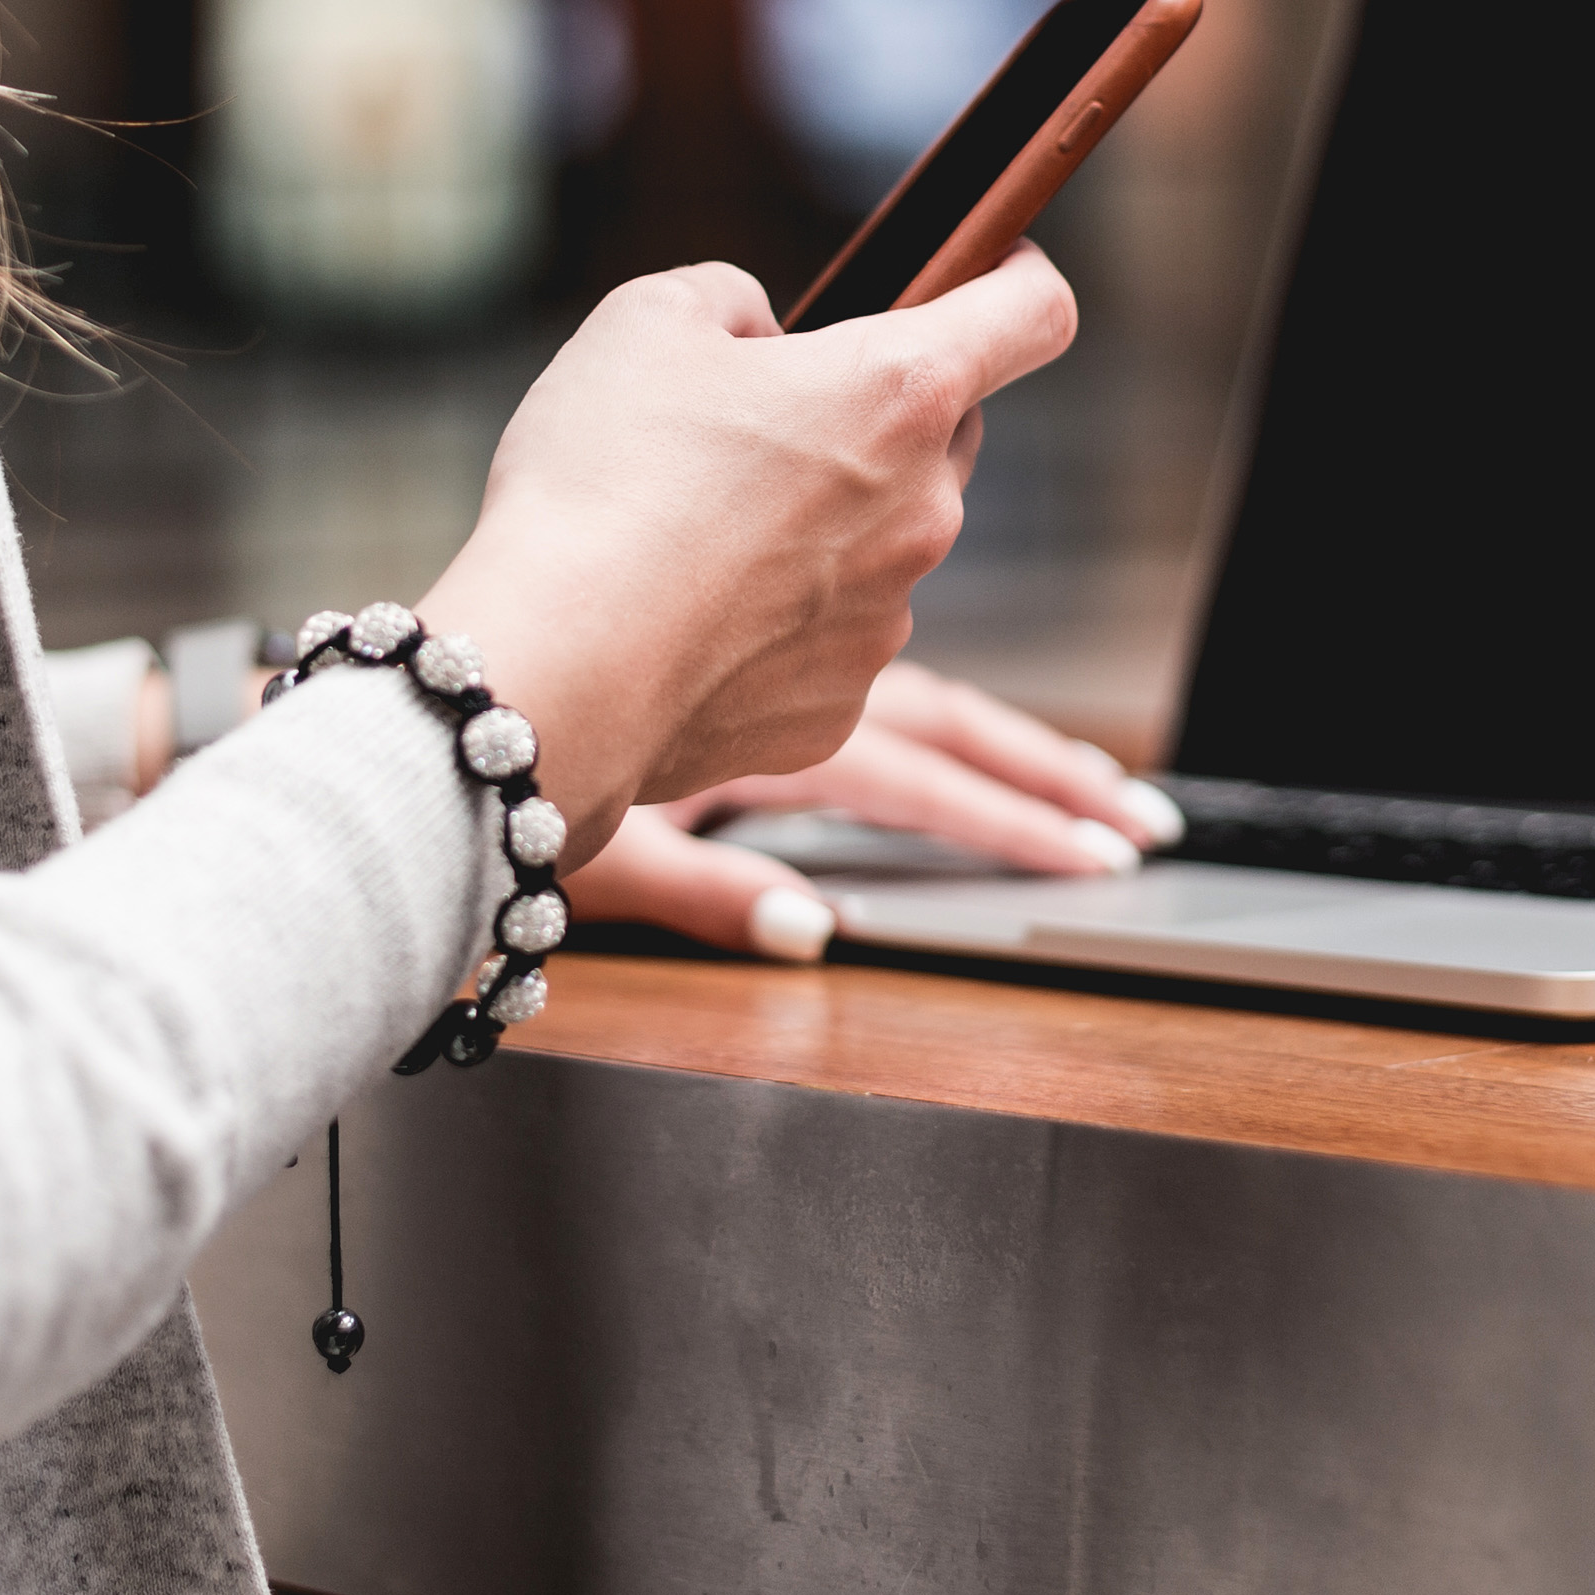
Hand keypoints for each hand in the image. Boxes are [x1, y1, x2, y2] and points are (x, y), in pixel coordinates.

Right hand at [415, 249, 1077, 869]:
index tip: (993, 269)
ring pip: (883, 543)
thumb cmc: (599, 477)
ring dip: (823, 523)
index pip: (1035, 315)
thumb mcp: (646, 320)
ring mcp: (890, 619)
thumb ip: (733, 299)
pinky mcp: (840, 706)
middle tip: (764, 419)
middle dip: (876, 414)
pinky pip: (827, 638)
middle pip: (943, 435)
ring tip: (697, 531)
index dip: (1019, 277)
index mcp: (899, 390)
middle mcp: (924, 510)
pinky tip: (688, 615)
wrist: (555, 665)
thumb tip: (766, 338)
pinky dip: (777, 620)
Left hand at [562, 663, 1185, 958]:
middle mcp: (791, 685)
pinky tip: (971, 745)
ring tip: (1097, 793)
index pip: (927, 772)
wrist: (453, 671)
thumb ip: (713, 892)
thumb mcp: (608, 848)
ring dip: (1010, 745)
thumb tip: (810, 932)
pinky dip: (932, 716)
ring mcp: (780, 662)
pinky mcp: (750, 661)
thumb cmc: (514, 765)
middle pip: (956, 728)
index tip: (1112, 848)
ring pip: (924, 692)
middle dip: (1055, 781)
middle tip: (1141, 828)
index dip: (1021, 812)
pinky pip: (867, 669)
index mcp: (777, 729)